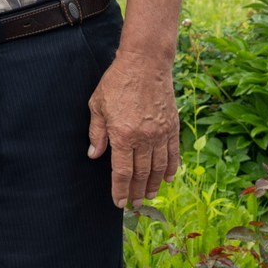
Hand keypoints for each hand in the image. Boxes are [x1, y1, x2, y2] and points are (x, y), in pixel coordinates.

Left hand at [87, 45, 180, 208]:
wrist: (146, 63)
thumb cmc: (118, 81)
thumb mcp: (98, 105)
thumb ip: (96, 133)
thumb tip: (94, 155)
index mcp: (123, 135)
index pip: (122, 172)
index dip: (120, 190)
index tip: (120, 202)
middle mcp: (144, 138)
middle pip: (142, 173)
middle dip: (137, 191)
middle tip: (135, 204)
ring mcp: (161, 133)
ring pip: (159, 167)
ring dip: (154, 184)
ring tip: (149, 195)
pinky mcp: (172, 126)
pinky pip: (173, 153)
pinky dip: (171, 168)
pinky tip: (168, 178)